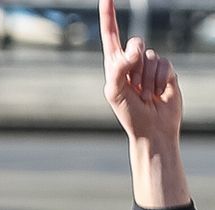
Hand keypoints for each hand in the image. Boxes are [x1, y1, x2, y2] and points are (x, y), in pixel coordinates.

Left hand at [102, 0, 181, 148]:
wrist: (152, 128)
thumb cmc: (129, 113)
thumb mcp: (115, 93)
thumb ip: (119, 69)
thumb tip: (134, 49)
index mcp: (114, 65)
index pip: (111, 35)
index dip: (109, 16)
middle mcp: (132, 61)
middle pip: (136, 43)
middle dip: (135, 64)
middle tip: (134, 87)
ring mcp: (150, 65)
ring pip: (151, 56)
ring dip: (147, 79)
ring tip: (145, 95)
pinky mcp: (166, 70)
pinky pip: (164, 65)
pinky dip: (160, 80)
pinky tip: (158, 93)